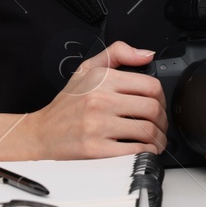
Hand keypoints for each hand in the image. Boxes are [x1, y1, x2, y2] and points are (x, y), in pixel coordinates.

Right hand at [24, 41, 166, 158]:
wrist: (42, 133)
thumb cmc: (67, 104)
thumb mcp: (87, 69)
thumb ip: (118, 53)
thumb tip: (146, 54)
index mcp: (102, 79)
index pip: (150, 86)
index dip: (162, 98)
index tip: (159, 105)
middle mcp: (100, 100)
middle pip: (152, 109)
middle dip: (163, 121)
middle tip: (160, 126)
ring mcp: (97, 125)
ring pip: (147, 131)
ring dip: (158, 139)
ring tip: (155, 140)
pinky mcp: (95, 149)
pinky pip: (134, 151)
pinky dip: (145, 152)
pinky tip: (143, 151)